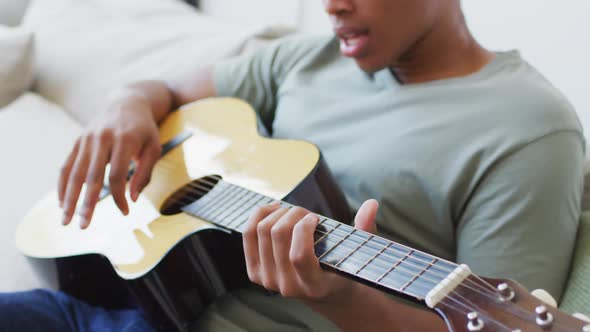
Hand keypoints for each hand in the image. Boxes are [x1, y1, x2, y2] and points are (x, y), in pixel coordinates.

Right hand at [59, 94, 161, 228]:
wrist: (127, 102)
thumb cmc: (145, 130)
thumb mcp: (154, 147)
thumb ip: (145, 173)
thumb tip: (132, 199)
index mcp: (124, 140)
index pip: (118, 175)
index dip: (119, 196)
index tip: (124, 212)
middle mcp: (102, 138)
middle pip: (92, 176)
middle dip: (87, 204)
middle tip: (84, 226)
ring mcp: (87, 139)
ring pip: (75, 173)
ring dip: (69, 199)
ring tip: (66, 220)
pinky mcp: (78, 141)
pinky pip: (67, 166)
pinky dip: (63, 185)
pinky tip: (62, 203)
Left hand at [243, 199, 378, 302]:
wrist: (323, 293)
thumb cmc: (340, 268)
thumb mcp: (356, 253)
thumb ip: (365, 229)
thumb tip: (372, 204)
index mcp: (314, 285)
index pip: (299, 255)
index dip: (303, 228)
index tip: (315, 218)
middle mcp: (288, 287)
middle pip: (277, 235)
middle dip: (293, 213)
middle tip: (306, 213)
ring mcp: (268, 282)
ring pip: (261, 231)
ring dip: (278, 212)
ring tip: (293, 212)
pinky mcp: (255, 273)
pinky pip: (248, 234)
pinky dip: (259, 215)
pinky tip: (274, 211)